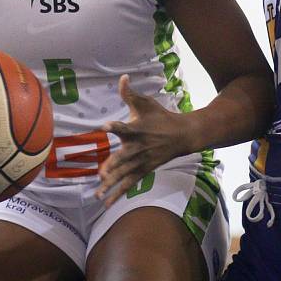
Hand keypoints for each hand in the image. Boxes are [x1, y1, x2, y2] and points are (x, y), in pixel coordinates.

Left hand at [96, 74, 188, 206]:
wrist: (182, 135)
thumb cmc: (160, 116)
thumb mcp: (146, 103)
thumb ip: (130, 94)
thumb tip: (122, 77)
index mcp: (137, 128)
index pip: (124, 126)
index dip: (115, 125)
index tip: (105, 125)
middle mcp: (138, 147)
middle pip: (124, 157)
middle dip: (113, 165)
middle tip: (101, 173)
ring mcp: (141, 161)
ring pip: (125, 174)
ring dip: (111, 185)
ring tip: (98, 194)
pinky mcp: (144, 170)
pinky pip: (129, 184)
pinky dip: (118, 193)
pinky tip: (107, 203)